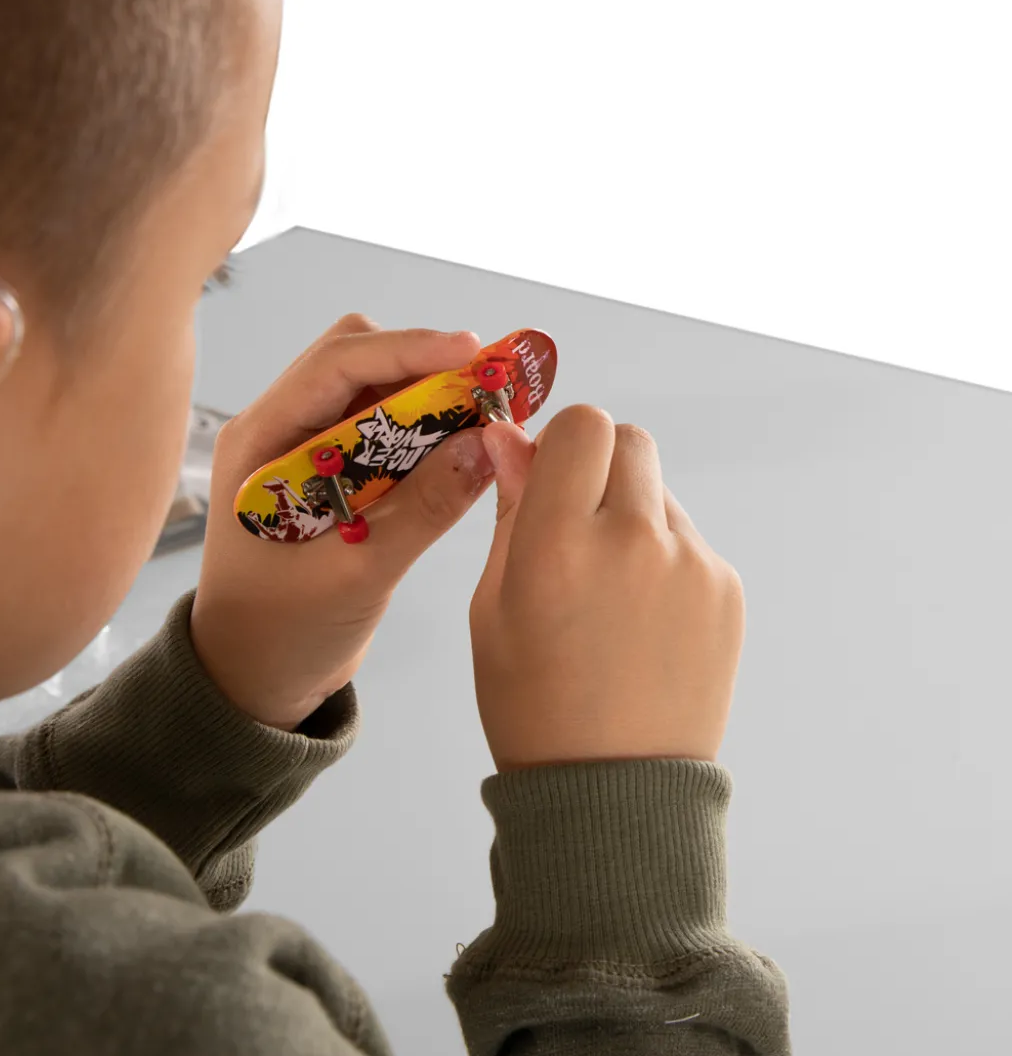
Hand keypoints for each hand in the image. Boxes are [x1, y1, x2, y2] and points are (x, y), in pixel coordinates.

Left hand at [191, 314, 496, 730]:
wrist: (252, 678)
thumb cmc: (282, 635)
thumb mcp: (358, 577)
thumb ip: (421, 511)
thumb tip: (486, 446)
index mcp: (260, 442)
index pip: (335, 365)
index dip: (407, 349)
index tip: (472, 352)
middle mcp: (276, 428)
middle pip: (355, 359)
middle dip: (425, 362)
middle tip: (492, 385)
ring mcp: (302, 446)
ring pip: (372, 387)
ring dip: (429, 391)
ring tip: (489, 409)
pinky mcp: (330, 469)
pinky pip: (382, 425)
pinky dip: (424, 425)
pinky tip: (464, 441)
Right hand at [470, 403, 744, 769]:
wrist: (611, 793)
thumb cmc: (532, 702)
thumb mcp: (493, 603)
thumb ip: (511, 509)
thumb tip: (507, 436)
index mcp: (559, 544)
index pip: (582, 425)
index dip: (560, 441)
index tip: (547, 474)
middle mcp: (632, 542)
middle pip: (628, 439)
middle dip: (598, 464)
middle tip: (577, 522)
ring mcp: (691, 565)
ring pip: (658, 491)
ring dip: (630, 512)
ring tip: (608, 591)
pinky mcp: (726, 590)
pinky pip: (687, 539)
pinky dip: (661, 557)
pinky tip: (640, 618)